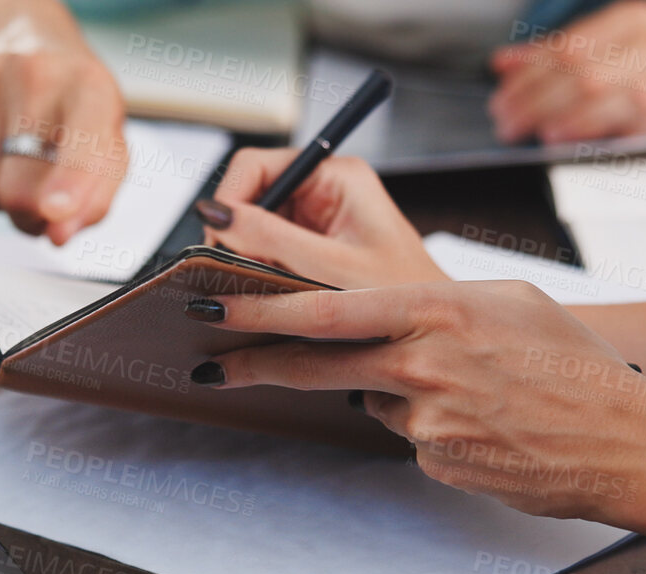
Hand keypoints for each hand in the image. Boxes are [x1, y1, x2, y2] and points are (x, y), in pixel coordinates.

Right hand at [0, 13, 126, 243]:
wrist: (16, 34)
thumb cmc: (69, 106)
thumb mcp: (103, 144)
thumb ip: (94, 198)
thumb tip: (57, 234)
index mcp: (91, 88)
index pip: (83, 141)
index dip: (70, 181)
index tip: (54, 210)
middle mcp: (36, 72)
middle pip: (18, 190)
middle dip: (27, 214)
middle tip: (38, 199)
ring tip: (8, 160)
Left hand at [188, 282, 645, 532]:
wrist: (628, 441)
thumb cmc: (576, 363)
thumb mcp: (508, 302)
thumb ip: (435, 305)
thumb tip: (382, 316)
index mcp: (436, 311)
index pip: (323, 311)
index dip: (258, 310)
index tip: (211, 306)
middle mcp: (421, 366)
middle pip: (314, 365)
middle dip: (253, 364)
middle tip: (211, 364)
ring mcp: (426, 422)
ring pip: (376, 401)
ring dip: (397, 394)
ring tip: (472, 390)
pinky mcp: (436, 464)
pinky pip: (413, 438)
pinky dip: (435, 428)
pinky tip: (486, 425)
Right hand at [195, 148, 447, 289]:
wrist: (431, 334)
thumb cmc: (402, 297)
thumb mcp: (329, 268)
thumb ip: (269, 238)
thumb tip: (214, 213)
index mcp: (336, 176)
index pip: (254, 166)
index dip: (229, 201)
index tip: (219, 242)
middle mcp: (325, 190)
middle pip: (251, 198)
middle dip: (240, 237)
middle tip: (246, 274)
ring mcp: (317, 219)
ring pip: (255, 229)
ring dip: (252, 259)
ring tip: (268, 288)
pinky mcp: (313, 247)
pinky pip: (269, 252)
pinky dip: (262, 274)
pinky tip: (275, 296)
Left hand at [488, 0, 645, 143]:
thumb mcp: (618, 37)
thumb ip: (560, 49)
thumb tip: (504, 63)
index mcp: (630, 21)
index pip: (569, 47)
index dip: (529, 75)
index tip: (501, 97)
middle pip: (584, 73)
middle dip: (539, 101)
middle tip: (509, 123)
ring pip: (613, 97)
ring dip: (571, 119)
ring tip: (541, 134)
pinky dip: (613, 137)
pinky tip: (590, 145)